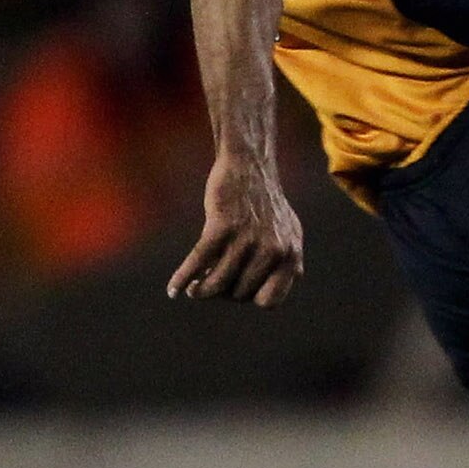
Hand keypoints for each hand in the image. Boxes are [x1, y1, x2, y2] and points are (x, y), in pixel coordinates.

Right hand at [166, 153, 304, 306]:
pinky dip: (182, 277)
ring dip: (200, 291)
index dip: (249, 300)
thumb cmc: (266, 201)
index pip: (270, 301)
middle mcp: (274, 251)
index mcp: (290, 255)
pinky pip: (199, 261)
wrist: (249, 166)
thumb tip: (295, 279)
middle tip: (209, 283)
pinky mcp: (223, 226)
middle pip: (239, 293)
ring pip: (218, 283)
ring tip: (192, 290)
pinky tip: (173, 289)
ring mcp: (249, 240)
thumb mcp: (289, 229)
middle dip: (222, 292)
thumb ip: (293, 256)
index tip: (235, 292)